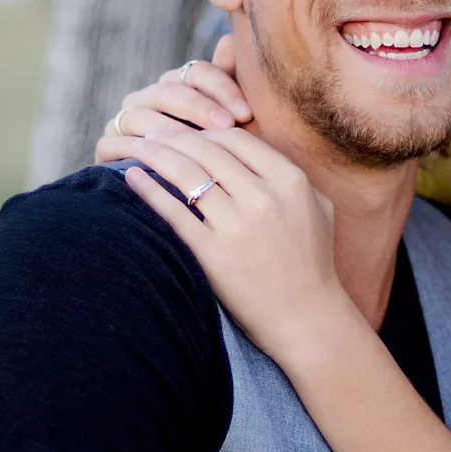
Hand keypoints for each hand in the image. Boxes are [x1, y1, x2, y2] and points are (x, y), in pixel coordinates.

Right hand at [95, 35, 253, 163]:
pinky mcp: (106, 149)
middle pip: (169, 90)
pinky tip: (164, 164)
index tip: (247, 113)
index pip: (197, 72)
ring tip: (201, 146)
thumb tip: (230, 39)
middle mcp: (147, 98)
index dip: (222, 88)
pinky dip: (138, 152)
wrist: (191, 202)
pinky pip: (116, 144)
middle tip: (228, 126)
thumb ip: (230, 84)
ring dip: (173, 130)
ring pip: (143, 116)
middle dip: (200, 108)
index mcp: (179, 85)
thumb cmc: (219, 162)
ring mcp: (124, 121)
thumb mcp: (232, 126)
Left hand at [123, 128, 355, 360]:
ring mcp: (236, 226)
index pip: (236, 140)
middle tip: (149, 133)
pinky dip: (148, 191)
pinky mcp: (213, 254)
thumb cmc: (312, 263)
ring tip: (135, 149)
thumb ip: (291, 175)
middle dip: (172, 137)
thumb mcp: (318, 208)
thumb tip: (255, 152)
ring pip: (185, 174)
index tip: (186, 134)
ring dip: (154, 155)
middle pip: (205, 151)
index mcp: (290, 181)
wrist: (306, 319)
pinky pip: (173, 212)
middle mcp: (263, 198)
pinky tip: (132, 179)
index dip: (205, 132)